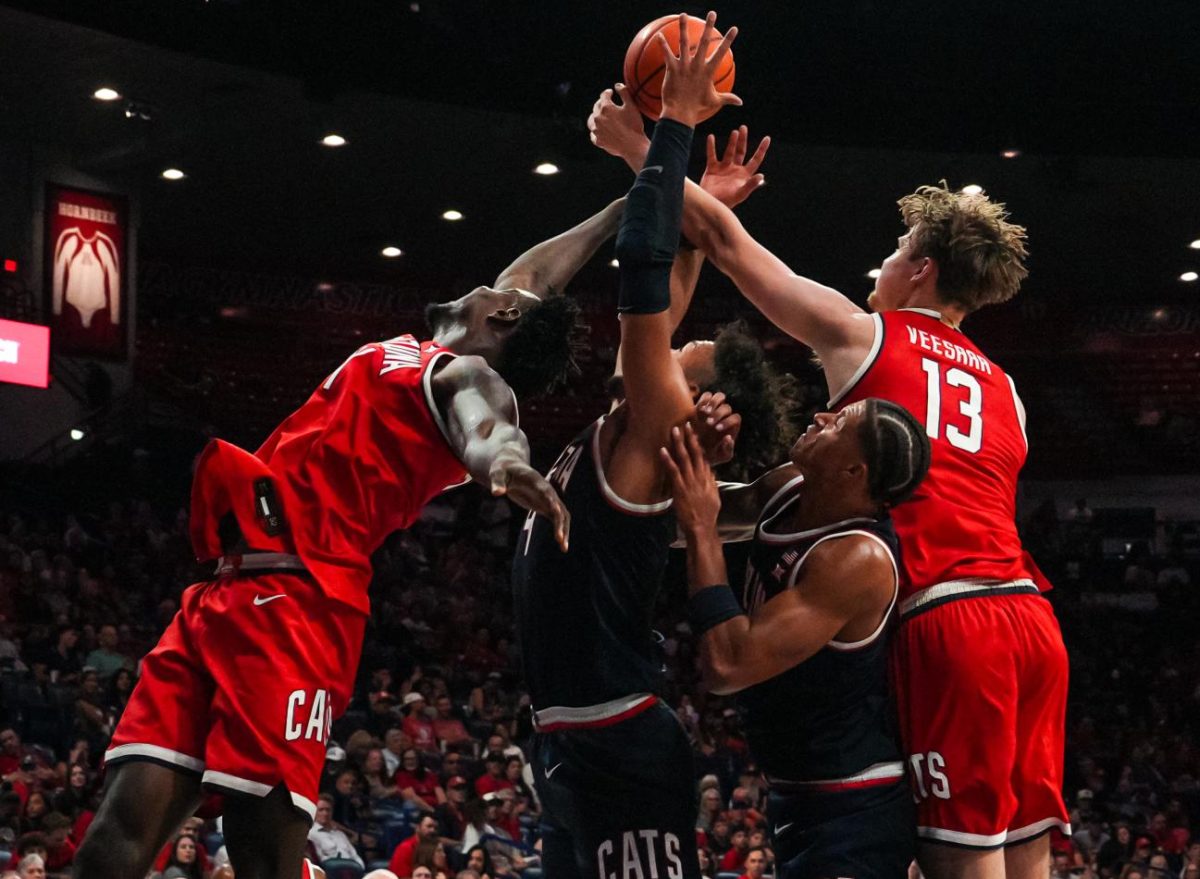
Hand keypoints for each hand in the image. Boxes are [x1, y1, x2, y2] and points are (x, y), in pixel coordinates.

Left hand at [490, 459, 569, 551]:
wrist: (511, 466)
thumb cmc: (503, 469)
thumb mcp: (497, 473)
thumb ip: (497, 482)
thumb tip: (497, 493)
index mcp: (535, 481)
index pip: (546, 492)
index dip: (552, 501)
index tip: (557, 512)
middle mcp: (546, 490)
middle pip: (558, 507)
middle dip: (560, 523)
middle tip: (559, 540)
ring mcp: (548, 499)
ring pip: (562, 515)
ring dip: (564, 530)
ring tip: (563, 548)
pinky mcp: (545, 506)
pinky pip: (557, 519)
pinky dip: (561, 530)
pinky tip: (561, 545)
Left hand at [588, 84, 649, 168]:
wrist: (633, 146)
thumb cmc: (634, 125)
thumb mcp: (631, 106)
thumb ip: (624, 93)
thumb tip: (617, 85)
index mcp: (606, 107)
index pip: (604, 95)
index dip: (608, 92)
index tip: (611, 92)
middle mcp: (598, 118)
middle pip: (596, 107)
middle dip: (601, 103)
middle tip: (606, 103)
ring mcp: (596, 130)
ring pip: (591, 120)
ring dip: (595, 117)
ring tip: (600, 116)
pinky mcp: (598, 141)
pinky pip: (593, 134)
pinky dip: (596, 131)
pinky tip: (599, 130)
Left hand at [658, 11, 740, 126]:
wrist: (680, 113)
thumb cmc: (697, 107)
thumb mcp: (714, 101)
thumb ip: (728, 98)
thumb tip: (741, 102)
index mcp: (708, 71)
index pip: (721, 52)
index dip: (728, 40)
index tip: (734, 28)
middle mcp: (697, 65)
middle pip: (704, 42)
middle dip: (709, 26)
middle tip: (712, 13)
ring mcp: (684, 66)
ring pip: (684, 43)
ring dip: (683, 28)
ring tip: (684, 14)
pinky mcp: (672, 69)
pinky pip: (667, 54)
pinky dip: (662, 45)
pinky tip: (658, 35)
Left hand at [660, 422, 720, 534]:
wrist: (702, 526)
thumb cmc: (707, 514)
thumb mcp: (714, 495)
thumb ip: (711, 482)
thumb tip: (709, 471)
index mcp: (707, 477)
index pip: (703, 455)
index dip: (699, 442)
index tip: (695, 432)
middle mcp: (699, 476)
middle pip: (695, 452)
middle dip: (690, 437)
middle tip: (686, 423)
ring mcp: (689, 481)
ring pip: (684, 458)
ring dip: (678, 443)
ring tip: (674, 430)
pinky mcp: (680, 488)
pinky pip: (673, 471)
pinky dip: (668, 460)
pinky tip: (662, 450)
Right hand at [692, 391, 740, 464]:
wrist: (692, 451)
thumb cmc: (710, 456)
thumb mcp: (721, 457)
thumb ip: (728, 449)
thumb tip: (729, 437)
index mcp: (731, 426)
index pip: (735, 418)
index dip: (727, 422)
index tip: (717, 429)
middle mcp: (724, 415)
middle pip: (727, 407)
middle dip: (718, 414)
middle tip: (708, 423)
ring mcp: (714, 408)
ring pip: (719, 396)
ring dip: (713, 403)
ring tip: (704, 413)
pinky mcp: (702, 404)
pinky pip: (707, 395)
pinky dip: (703, 400)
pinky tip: (697, 410)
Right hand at [701, 126, 769, 208]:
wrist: (710, 204)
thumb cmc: (727, 202)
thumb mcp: (740, 194)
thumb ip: (750, 185)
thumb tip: (762, 176)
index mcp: (744, 175)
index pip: (756, 159)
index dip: (761, 149)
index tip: (767, 138)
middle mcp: (735, 169)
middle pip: (741, 151)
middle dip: (743, 140)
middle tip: (743, 128)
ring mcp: (724, 168)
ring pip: (729, 152)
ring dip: (731, 142)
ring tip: (734, 132)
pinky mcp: (712, 169)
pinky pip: (712, 155)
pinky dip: (711, 146)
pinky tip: (711, 137)